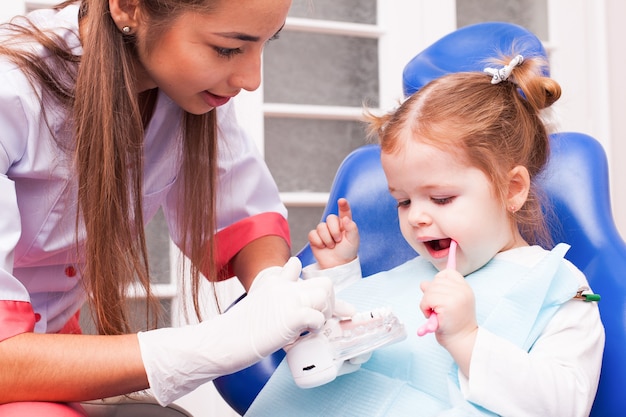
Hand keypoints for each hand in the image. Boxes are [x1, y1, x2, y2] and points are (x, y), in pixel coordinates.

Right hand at [137, 257, 334, 404]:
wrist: (224, 339)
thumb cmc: (239, 327)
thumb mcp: (257, 301)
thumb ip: (273, 293)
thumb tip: (287, 293)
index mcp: (274, 281)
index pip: (298, 268)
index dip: (312, 285)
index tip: (318, 300)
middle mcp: (284, 286)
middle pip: (324, 283)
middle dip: (330, 301)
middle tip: (321, 317)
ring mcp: (289, 299)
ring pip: (325, 296)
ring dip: (326, 313)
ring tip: (313, 326)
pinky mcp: (292, 317)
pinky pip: (318, 318)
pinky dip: (317, 327)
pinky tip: (306, 334)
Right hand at [308, 198, 359, 268]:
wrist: (337, 264)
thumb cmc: (347, 252)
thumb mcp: (354, 240)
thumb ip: (352, 228)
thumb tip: (345, 218)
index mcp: (345, 223)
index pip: (344, 211)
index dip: (343, 205)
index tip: (341, 201)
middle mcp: (334, 225)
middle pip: (330, 218)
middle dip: (334, 230)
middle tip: (338, 241)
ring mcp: (324, 231)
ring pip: (321, 227)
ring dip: (327, 239)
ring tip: (331, 246)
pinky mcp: (315, 237)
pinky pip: (313, 234)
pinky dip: (318, 242)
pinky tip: (323, 247)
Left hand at [419, 268, 477, 346]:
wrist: (462, 341)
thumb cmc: (454, 325)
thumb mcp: (447, 304)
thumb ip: (437, 291)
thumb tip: (423, 283)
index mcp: (465, 288)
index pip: (448, 273)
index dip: (439, 282)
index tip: (439, 295)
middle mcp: (462, 290)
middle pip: (436, 280)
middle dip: (430, 294)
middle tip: (436, 309)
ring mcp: (456, 296)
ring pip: (429, 290)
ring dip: (426, 303)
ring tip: (435, 314)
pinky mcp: (448, 304)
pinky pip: (427, 299)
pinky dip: (424, 308)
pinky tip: (432, 316)